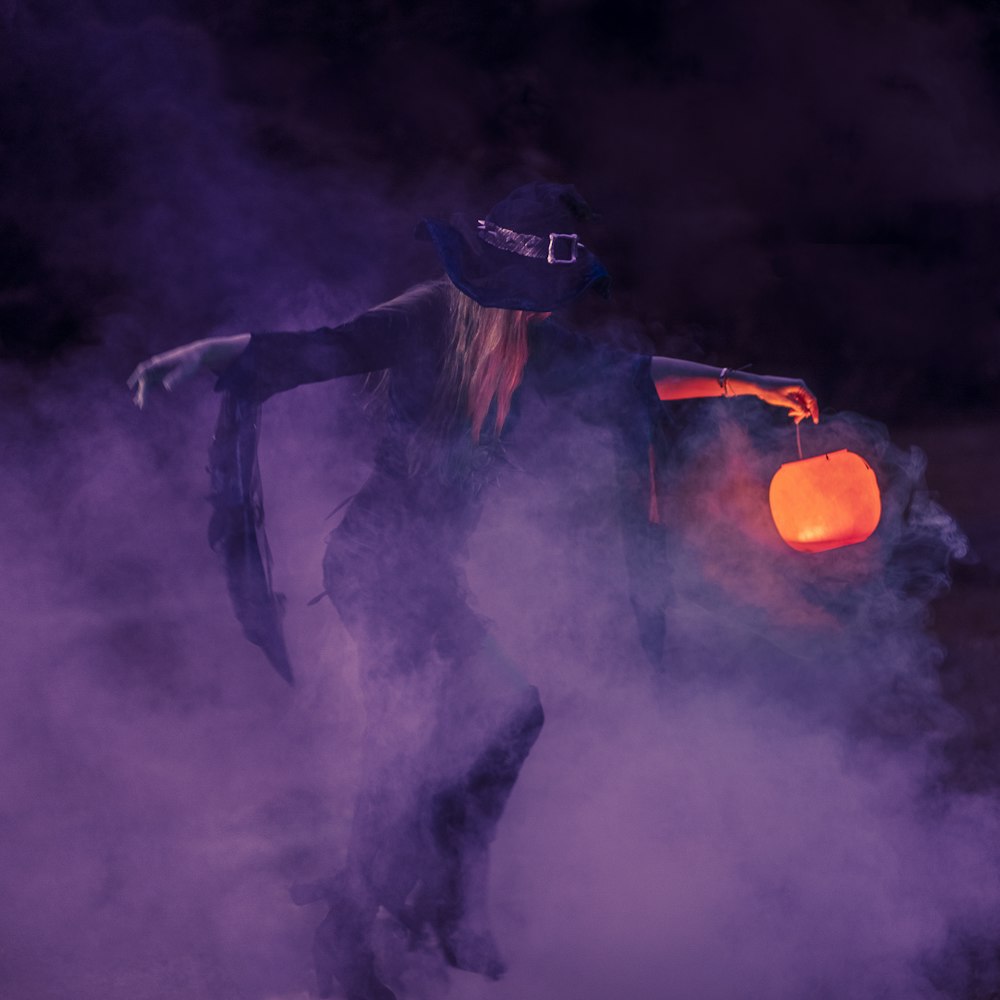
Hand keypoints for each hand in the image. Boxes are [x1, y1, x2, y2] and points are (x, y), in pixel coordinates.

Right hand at [127, 335, 248, 408]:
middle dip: (141, 391)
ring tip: (138, 404)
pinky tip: (142, 399)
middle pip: (144, 379)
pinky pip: (151, 383)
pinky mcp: (161, 374)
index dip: (137, 378)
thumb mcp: (186, 369)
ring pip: (146, 382)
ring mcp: (158, 370)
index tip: (132, 387)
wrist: (196, 354)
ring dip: (142, 392)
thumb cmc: (192, 361)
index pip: (145, 370)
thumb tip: (167, 387)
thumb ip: (176, 377)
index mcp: (160, 362)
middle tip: (140, 404)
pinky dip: (146, 391)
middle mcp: (156, 365)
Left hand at [734, 372, 818, 423]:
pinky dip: (794, 407)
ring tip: (791, 417)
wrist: (758, 385)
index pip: (812, 400)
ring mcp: (794, 388)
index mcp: (800, 386)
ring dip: (798, 410)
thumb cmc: (771, 391)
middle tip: (796, 421)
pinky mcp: (789, 391)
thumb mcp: (784, 401)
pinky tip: (790, 412)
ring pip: (801, 402)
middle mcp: (799, 386)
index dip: (814, 411)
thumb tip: (807, 412)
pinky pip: (796, 401)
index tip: (814, 421)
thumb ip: (797, 406)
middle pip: (807, 402)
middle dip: (803, 412)